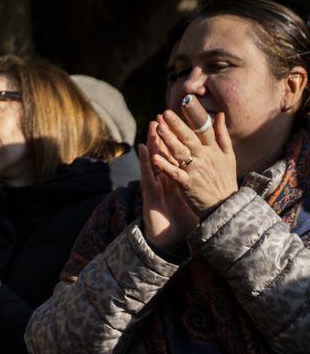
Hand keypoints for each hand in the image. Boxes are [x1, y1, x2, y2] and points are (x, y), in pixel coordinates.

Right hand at [138, 122, 198, 252]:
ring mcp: (157, 184)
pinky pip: (149, 176)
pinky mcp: (151, 193)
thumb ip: (199, 180)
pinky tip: (144, 151)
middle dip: (165, 133)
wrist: (169, 238)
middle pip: (165, 152)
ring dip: (153, 142)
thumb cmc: (181, 217)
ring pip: (155, 159)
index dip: (179, 138)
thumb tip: (209, 167)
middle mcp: (165, 178)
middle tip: (162, 115)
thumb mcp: (193, 196)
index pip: (178, 154)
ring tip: (152, 125)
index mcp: (177, 176)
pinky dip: (147, 163)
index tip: (182, 121)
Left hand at [148, 97, 237, 212]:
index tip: (187, 100)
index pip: (203, 128)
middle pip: (189, 138)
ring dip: (168, 140)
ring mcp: (196, 171)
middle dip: (176, 124)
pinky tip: (153, 157)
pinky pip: (174, 173)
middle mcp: (205, 158)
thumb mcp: (228, 156)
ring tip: (158, 128)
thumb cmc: (224, 179)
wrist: (225, 205)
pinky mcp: (187, 184)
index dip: (194, 114)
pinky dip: (164, 165)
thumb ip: (222, 135)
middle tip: (165, 112)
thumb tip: (220, 115)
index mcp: (214, 150)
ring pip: (180, 152)